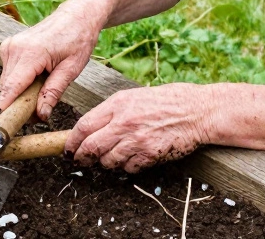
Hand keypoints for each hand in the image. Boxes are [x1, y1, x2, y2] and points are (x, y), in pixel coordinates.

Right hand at [0, 2, 103, 120]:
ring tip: (42, 91)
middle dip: (20, 104)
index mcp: (31, 53)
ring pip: (7, 83)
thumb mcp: (71, 69)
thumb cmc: (78, 39)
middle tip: (40, 113)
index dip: (9, 109)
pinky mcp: (8, 47)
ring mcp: (9, 46)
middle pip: (8, 89)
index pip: (11, 88)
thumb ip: (53, 92)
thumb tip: (41, 114)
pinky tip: (36, 79)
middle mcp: (15, 48)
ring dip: (20, 93)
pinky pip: (9, 74)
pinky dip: (19, 82)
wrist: (76, 16)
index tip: (10, 127)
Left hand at [66, 83, 214, 172]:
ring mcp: (137, 140)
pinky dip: (126, 167)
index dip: (72, 141)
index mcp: (118, 104)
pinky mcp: (149, 154)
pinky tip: (132, 159)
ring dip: (105, 163)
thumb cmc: (166, 101)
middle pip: (91, 147)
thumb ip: (112, 111)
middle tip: (80, 161)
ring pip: (108, 161)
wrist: (196, 111)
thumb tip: (90, 128)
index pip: (84, 125)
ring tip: (110, 158)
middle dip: (82, 157)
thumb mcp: (134, 97)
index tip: (68, 148)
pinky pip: (128, 168)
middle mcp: (124, 122)